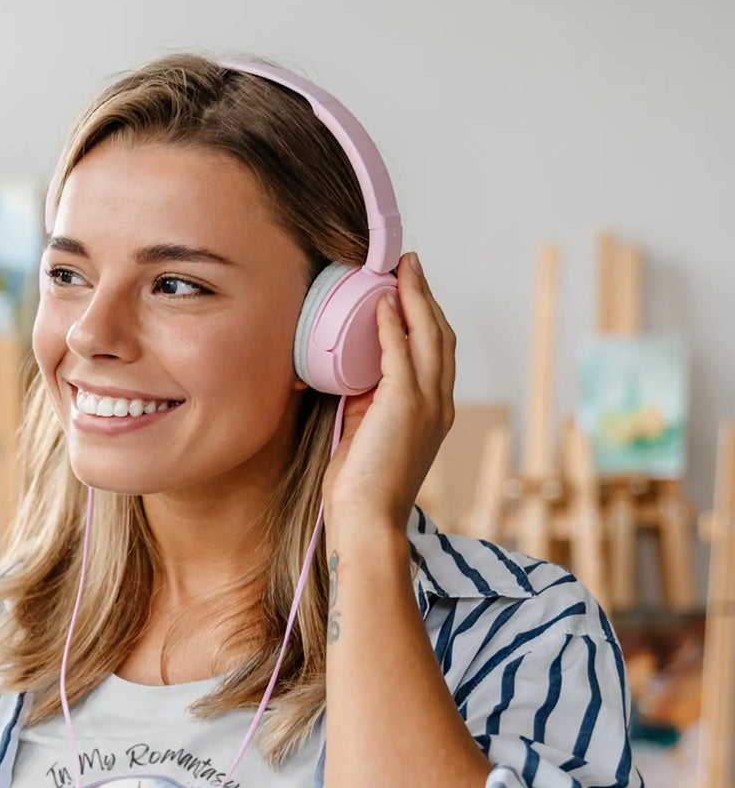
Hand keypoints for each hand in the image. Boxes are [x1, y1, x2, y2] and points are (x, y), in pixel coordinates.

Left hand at [320, 251, 455, 531]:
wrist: (366, 521)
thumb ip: (363, 403)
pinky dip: (393, 323)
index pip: (437, 353)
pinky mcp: (404, 405)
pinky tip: (382, 302)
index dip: (426, 318)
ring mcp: (426, 403)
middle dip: (425, 295)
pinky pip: (401, 351)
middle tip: (408, 265)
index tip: (409, 291)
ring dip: (414, 296)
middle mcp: (439, 403)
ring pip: (428, 334)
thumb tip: (346, 376)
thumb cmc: (361, 489)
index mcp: (433, 412)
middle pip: (440, 334)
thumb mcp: (365, 435)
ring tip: (400, 269)